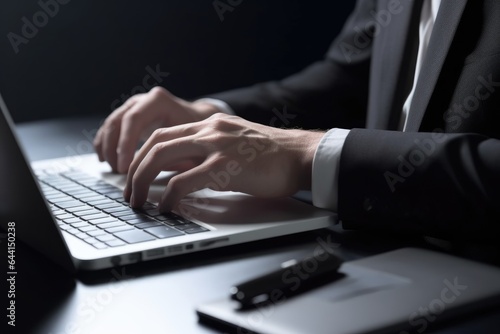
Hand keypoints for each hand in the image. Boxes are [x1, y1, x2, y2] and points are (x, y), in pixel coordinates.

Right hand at [93, 87, 219, 172]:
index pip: (134, 119)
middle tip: (120, 171)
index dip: (126, 144)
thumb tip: (156, 170)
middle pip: (118, 121)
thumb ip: (175, 152)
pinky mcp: (127, 116)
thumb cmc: (197, 130)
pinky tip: (105, 161)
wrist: (198, 119)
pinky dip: (104, 144)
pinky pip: (109, 128)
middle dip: (115, 149)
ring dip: (108, 148)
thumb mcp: (192, 139)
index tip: (126, 167)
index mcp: (158, 101)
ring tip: (114, 170)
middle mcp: (142, 100)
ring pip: (110, 125)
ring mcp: (133, 106)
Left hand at [124, 113, 324, 211]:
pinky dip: (168, 195)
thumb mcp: (235, 144)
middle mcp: (209, 130)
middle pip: (156, 143)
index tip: (135, 174)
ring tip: (138, 201)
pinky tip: (166, 206)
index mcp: (210, 124)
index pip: (164, 134)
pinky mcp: (224, 167)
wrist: (300, 156)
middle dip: (135, 169)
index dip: (143, 155)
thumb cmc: (272, 156)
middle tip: (129, 192)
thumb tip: (185, 171)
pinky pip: (183, 181)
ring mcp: (216, 146)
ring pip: (162, 157)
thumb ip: (210, 151)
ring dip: (143, 181)